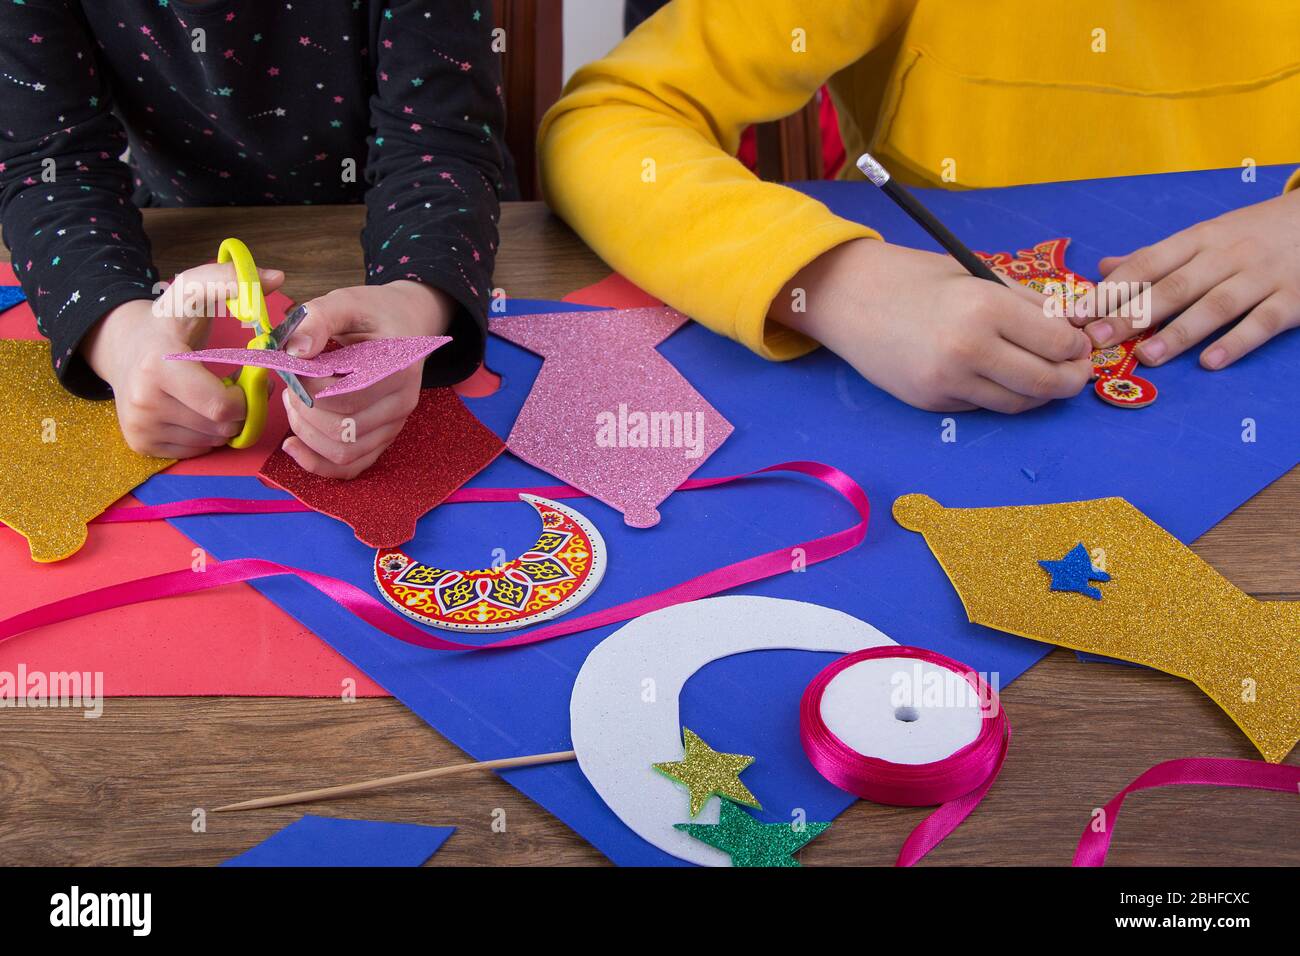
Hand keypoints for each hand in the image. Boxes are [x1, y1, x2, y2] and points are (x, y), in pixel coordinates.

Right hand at [83, 261, 285, 457]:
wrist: (122, 346)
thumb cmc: (169, 321)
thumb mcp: (196, 291)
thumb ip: (234, 280)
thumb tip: (278, 277)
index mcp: (158, 367)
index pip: (222, 407)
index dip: (245, 397)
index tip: (243, 377)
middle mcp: (143, 402)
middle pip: (220, 427)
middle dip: (237, 410)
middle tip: (230, 386)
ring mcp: (139, 426)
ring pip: (210, 442)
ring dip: (221, 423)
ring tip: (208, 394)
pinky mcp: (139, 443)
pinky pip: (194, 451)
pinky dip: (204, 435)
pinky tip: (193, 409)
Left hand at [279, 280, 453, 477]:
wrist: (405, 323)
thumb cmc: (374, 312)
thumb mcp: (346, 301)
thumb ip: (318, 319)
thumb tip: (294, 352)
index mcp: (397, 368)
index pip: (344, 397)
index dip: (307, 387)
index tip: (293, 365)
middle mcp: (402, 403)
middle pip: (342, 428)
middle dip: (302, 409)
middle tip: (288, 383)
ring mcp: (394, 425)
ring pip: (343, 452)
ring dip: (305, 433)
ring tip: (293, 403)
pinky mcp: (382, 438)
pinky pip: (351, 466)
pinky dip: (317, 463)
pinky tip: (293, 444)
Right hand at [774, 239, 1092, 412]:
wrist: (850, 298)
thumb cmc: (917, 279)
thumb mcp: (977, 275)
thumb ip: (1027, 302)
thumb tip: (1073, 327)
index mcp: (985, 307)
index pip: (1057, 342)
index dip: (1078, 347)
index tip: (1079, 343)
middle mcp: (969, 349)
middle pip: (1045, 382)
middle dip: (1071, 380)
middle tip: (1076, 372)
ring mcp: (948, 381)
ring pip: (1017, 403)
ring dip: (1040, 394)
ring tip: (1046, 378)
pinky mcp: (931, 401)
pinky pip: (982, 405)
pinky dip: (1000, 394)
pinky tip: (1000, 377)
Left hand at [1084, 188, 1299, 369]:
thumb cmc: (1250, 233)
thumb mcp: (1204, 235)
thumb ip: (1154, 256)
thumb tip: (1102, 268)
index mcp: (1198, 239)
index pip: (1147, 264)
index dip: (1110, 290)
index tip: (1076, 314)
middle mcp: (1226, 255)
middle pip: (1174, 286)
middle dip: (1132, 314)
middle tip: (1097, 339)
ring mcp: (1260, 276)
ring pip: (1216, 304)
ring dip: (1179, 331)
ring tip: (1147, 355)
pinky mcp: (1293, 298)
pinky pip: (1263, 321)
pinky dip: (1237, 341)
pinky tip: (1211, 361)